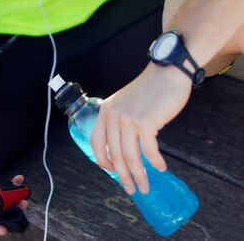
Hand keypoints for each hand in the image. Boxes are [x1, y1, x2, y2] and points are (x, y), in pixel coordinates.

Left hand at [90, 63, 191, 194]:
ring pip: (130, 157)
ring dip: (139, 175)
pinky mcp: (145, 123)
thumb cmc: (149, 90)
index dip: (102, 161)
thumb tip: (121, 147)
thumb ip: (119, 120)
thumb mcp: (125, 103)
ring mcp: (128, 119)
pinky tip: (160, 168)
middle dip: (123, 176)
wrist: (166, 74)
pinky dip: (155, 163)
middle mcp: (113, 116)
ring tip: (145, 186)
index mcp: (106, 111)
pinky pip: (149, 151)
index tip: (112, 172)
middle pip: (114, 154)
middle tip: (132, 189)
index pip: (96, 142)